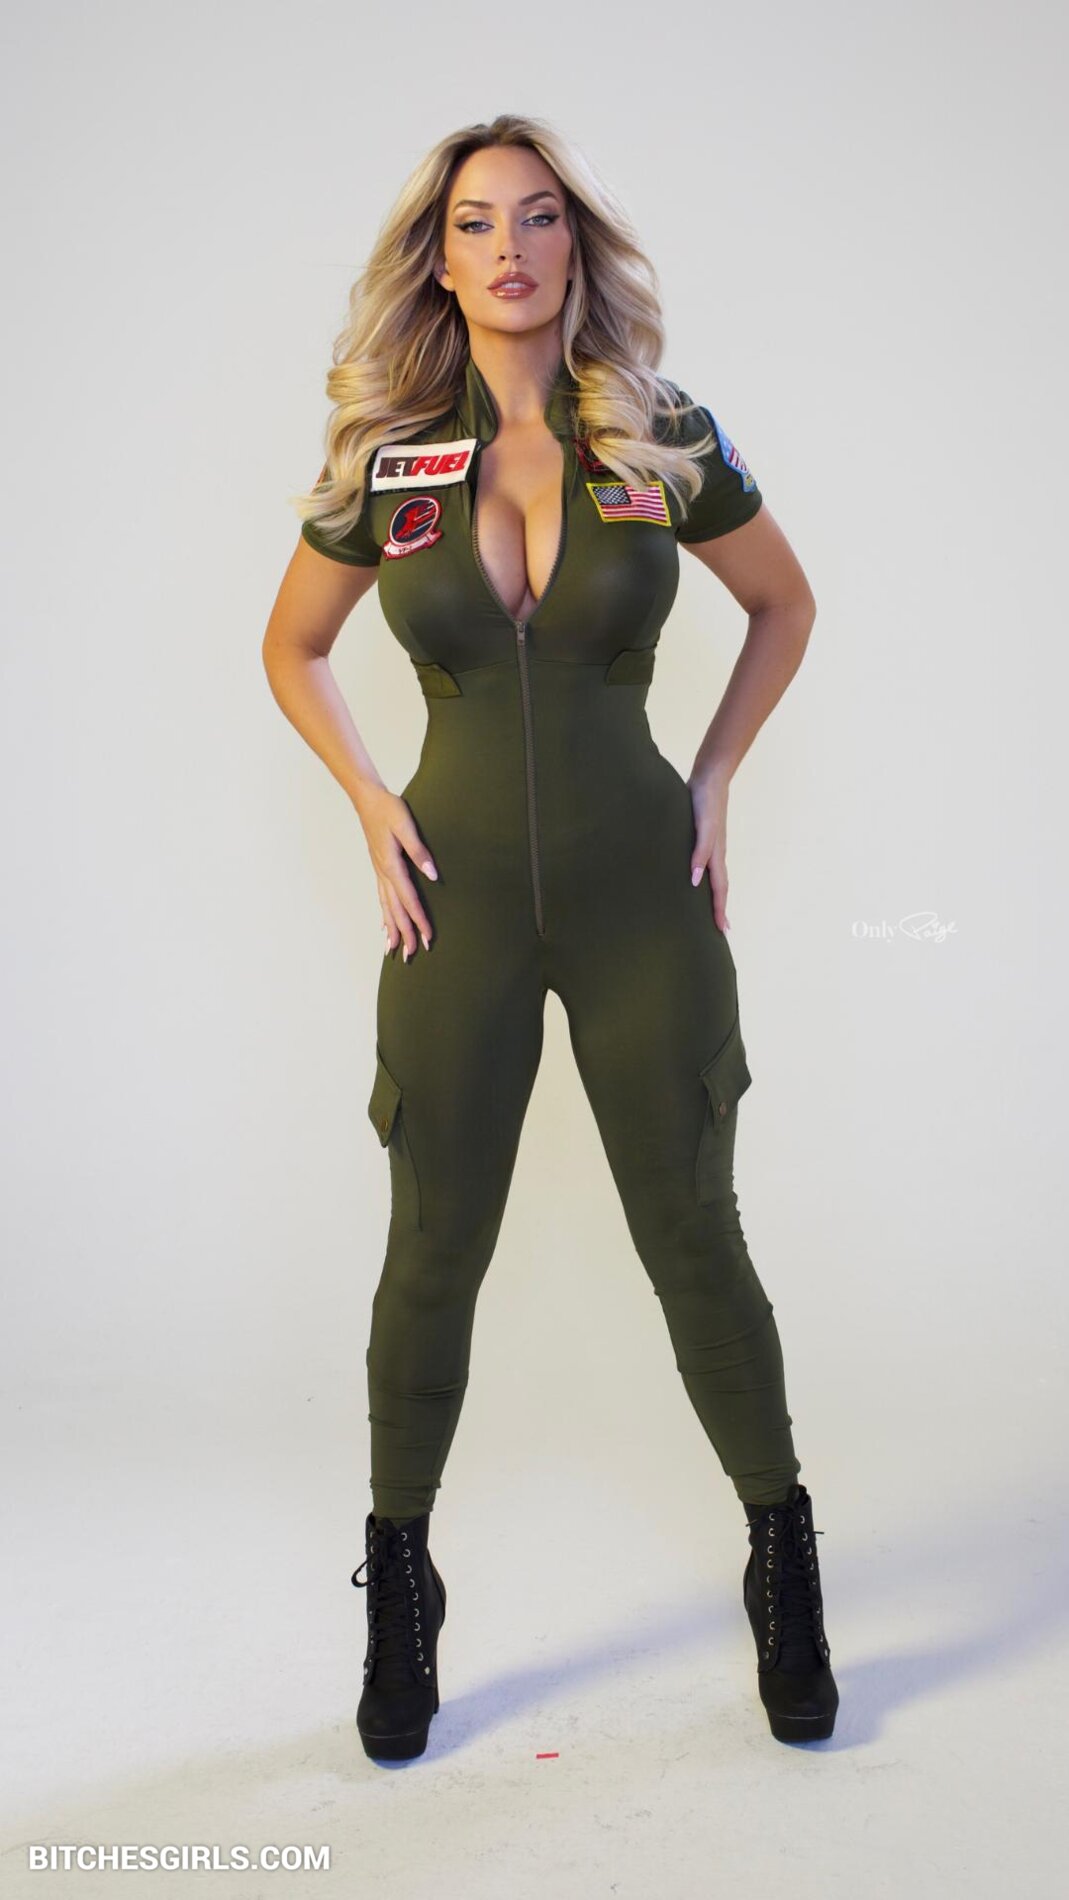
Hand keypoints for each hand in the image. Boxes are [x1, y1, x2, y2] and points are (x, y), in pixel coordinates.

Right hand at [354, 785, 437, 960]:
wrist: (367, 799)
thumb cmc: (388, 809)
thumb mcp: (406, 825)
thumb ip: (419, 850)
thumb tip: (433, 875)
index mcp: (392, 865)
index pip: (409, 900)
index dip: (419, 920)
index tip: (427, 938)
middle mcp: (384, 874)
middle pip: (396, 910)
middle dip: (404, 933)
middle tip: (411, 955)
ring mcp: (379, 872)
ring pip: (386, 907)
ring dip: (392, 929)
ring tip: (393, 950)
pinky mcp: (379, 868)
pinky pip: (381, 898)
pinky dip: (383, 915)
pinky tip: (384, 926)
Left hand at [687, 770, 730, 932]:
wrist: (709, 776)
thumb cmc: (704, 800)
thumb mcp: (703, 825)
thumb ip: (700, 851)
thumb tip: (695, 880)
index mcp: (716, 854)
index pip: (719, 889)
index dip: (719, 910)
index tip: (721, 931)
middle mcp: (716, 853)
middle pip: (720, 887)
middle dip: (720, 909)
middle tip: (721, 930)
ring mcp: (711, 846)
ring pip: (715, 877)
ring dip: (715, 896)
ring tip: (712, 911)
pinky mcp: (704, 838)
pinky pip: (706, 865)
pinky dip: (705, 878)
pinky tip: (698, 879)